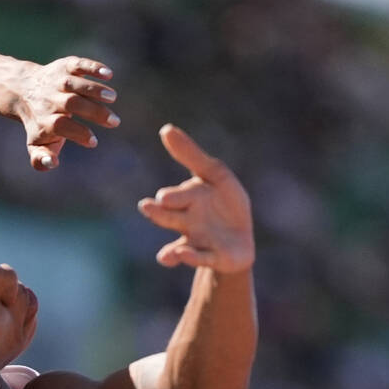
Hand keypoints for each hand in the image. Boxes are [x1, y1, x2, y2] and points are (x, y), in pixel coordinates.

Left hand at [11, 56, 119, 170]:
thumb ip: (41, 159)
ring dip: (95, 89)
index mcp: (44, 121)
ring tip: (113, 97)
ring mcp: (57, 81)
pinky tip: (109, 74)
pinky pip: (78, 64)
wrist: (22, 91)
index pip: (61, 126)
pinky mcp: (64, 67)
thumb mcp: (35, 144)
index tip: (93, 141)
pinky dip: (93, 67)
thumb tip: (53, 163)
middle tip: (114, 122)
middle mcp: (49, 100)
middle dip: (94, 112)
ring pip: (75, 83)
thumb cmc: (39, 123)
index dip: (78, 133)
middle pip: (71, 103)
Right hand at [137, 125, 253, 272]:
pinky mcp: (212, 258)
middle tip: (148, 208)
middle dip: (160, 215)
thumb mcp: (215, 174)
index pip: (174, 199)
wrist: (240, 240)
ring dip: (172, 249)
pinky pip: (200, 259)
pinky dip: (191, 259)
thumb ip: (189, 154)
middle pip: (170, 219)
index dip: (171, 199)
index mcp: (187, 202)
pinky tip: (184, 257)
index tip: (163, 199)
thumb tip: (165, 129)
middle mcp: (187, 223)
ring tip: (169, 253)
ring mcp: (197, 242)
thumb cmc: (225, 203)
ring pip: (180, 245)